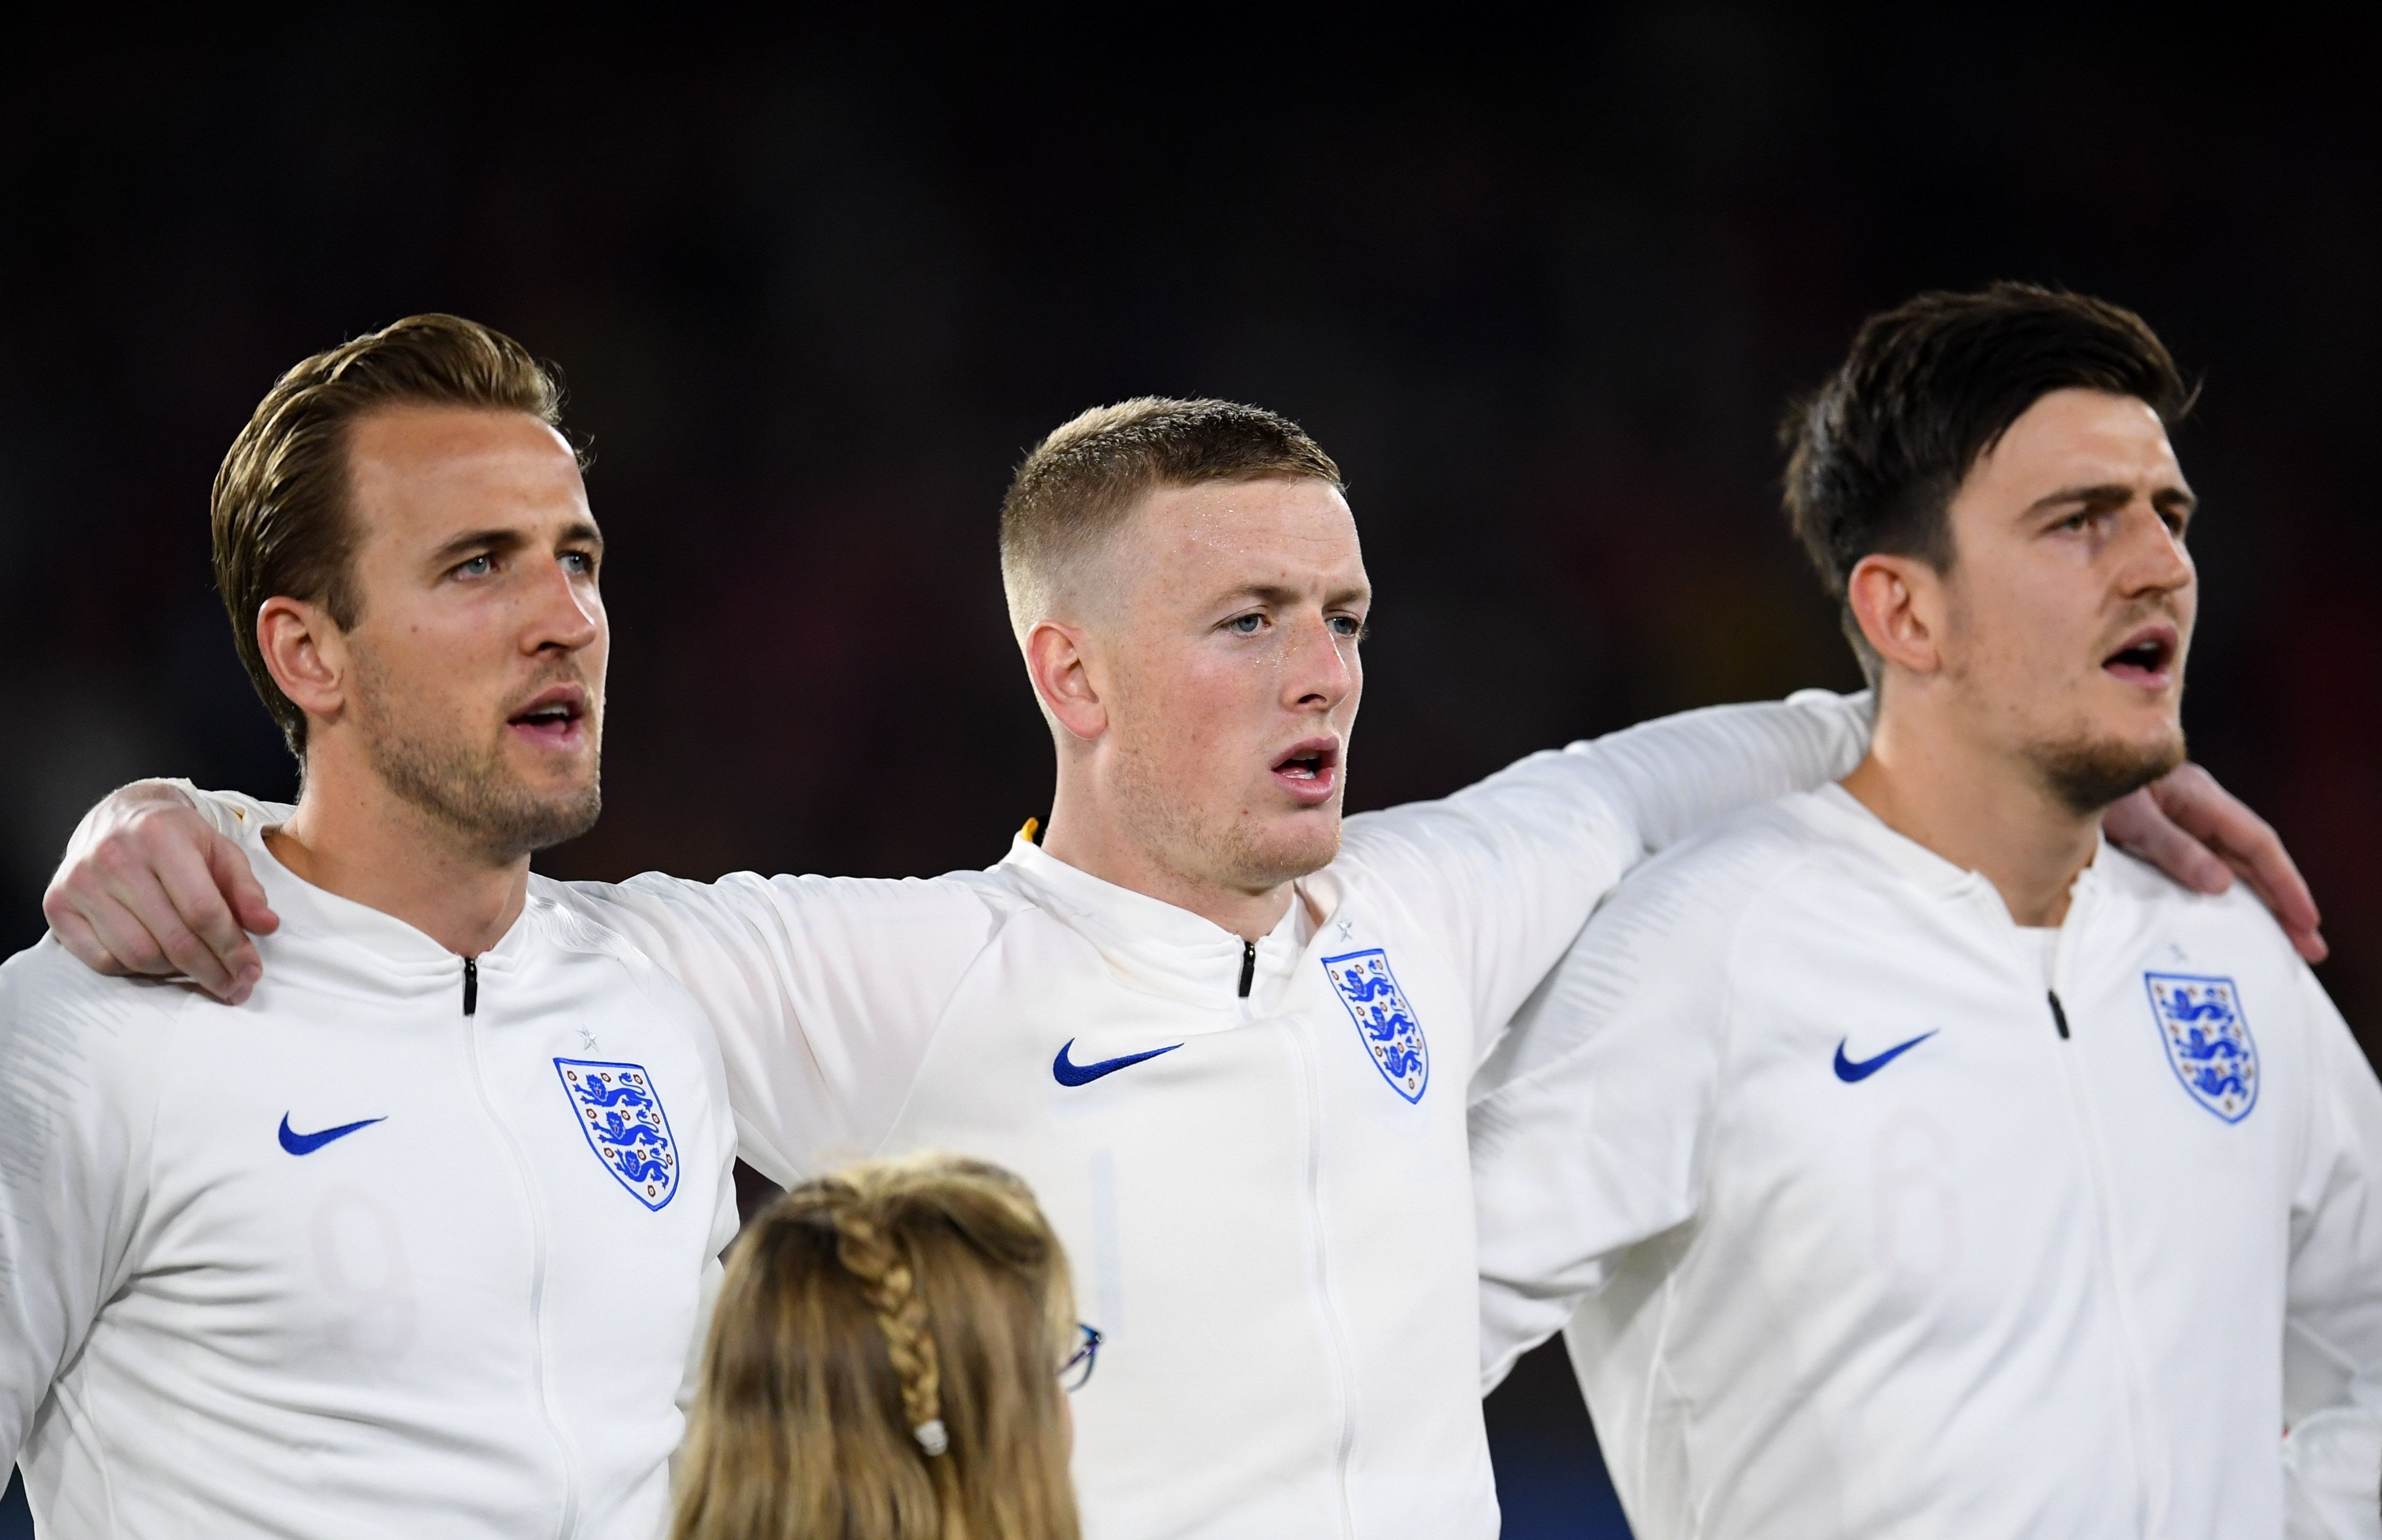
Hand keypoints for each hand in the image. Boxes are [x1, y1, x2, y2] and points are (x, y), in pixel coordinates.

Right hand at [42, 781, 280, 1002]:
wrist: (116, 817)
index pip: (202, 910)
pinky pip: (103, 960)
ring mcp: (80, 883)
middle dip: (211, 970)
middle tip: (234, 986)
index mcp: (159, 837)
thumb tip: (266, 926)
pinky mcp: (58, 904)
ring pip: (138, 955)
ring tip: (199, 968)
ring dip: (175, 972)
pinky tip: (158, 959)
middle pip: (172, 938)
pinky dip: (136, 968)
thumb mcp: (218, 849)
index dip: (232, 948)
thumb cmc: (175, 837)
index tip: (252, 971)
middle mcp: (114, 858)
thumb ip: (246, 888)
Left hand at [2105, 763, 2324, 962]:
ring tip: (2282, 944)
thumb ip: (2172, 847)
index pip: (2255, 842)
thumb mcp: (2129, 815)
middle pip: (2250, 860)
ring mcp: (2177, 822)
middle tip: (2310, 949)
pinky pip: (2199, 869)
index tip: (2305, 920)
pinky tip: (2229, 922)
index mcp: (2196, 795)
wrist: (2047, 766)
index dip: (2284, 882)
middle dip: (2282, 903)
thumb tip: (2221, 885)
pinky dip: (2221, 895)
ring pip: (2229, 866)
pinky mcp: (2154, 837)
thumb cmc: (2083, 782)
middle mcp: (2194, 808)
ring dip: (2256, 904)